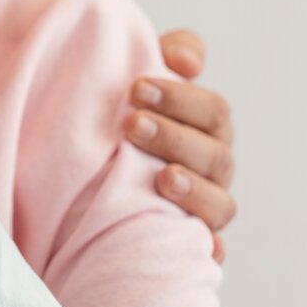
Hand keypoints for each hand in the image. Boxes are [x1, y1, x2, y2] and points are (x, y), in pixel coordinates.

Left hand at [124, 28, 234, 260]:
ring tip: (163, 178)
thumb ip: (166, 54)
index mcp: (205, 126)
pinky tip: (199, 247)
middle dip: (175, 138)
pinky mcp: (189, 241)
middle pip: (215, 153)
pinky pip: (209, 252)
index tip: (137, 88)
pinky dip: (208, 249)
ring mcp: (204, 205)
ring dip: (194, 189)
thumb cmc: (121, 115)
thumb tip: (187, 59)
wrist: (87, 170)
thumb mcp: (140, 79)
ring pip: (219, 202)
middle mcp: (211, 166)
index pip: (211, 111)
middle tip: (132, 125)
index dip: (181, 98)